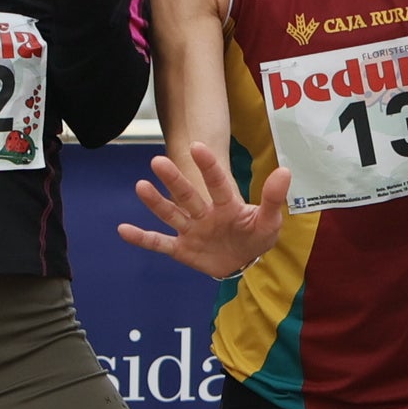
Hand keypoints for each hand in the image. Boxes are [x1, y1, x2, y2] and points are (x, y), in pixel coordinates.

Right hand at [117, 139, 290, 277]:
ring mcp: (191, 231)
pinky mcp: (181, 249)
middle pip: (187, 195)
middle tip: (158, 160)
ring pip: (171, 214)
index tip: (197, 147)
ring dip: (156, 202)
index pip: (217, 184)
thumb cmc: (254, 236)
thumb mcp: (269, 221)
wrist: (242, 261)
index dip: (208, 167)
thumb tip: (285, 170)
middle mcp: (204, 214)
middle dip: (174, 180)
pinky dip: (142, 238)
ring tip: (140, 186)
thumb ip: (274, 198)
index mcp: (226, 205)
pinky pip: (159, 243)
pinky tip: (123, 229)